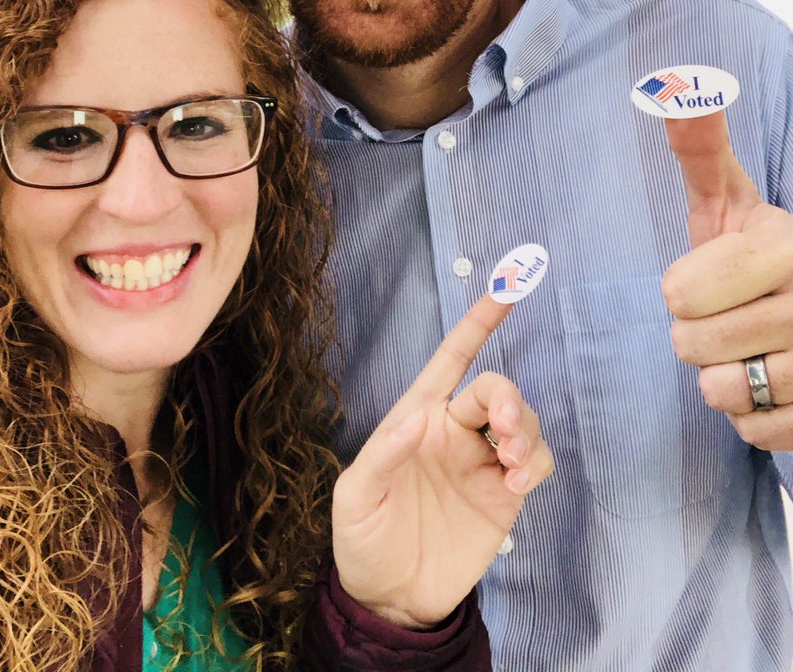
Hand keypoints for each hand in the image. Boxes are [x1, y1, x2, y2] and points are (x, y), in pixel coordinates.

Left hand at [331, 294, 552, 628]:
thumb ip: (384, 453)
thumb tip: (421, 417)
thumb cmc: (362, 539)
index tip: (504, 291)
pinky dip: (535, 462)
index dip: (476, 324)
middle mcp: (453, 431)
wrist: (389, 600)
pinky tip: (517, 481)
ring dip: (526, 430)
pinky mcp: (503, 496)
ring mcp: (481, 462)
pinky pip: (534, 462)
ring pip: (523, 421)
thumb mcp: (355, 497)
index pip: (451, 360)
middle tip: (504, 429)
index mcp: (416, 417)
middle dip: (508, 398)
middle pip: (495, 390)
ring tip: (509, 461)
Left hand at [663, 111, 792, 448]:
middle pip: (694, 344)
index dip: (681, 291)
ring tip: (747, 349)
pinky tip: (769, 384)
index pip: (682, 292)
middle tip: (727, 316)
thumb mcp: (729, 200)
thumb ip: (699, 148)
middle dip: (695, 334)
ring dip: (720, 377)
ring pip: (723, 392)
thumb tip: (672, 86)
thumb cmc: (757, 257)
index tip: (708, 280)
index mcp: (787, 249)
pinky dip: (749, 415)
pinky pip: (755, 433)